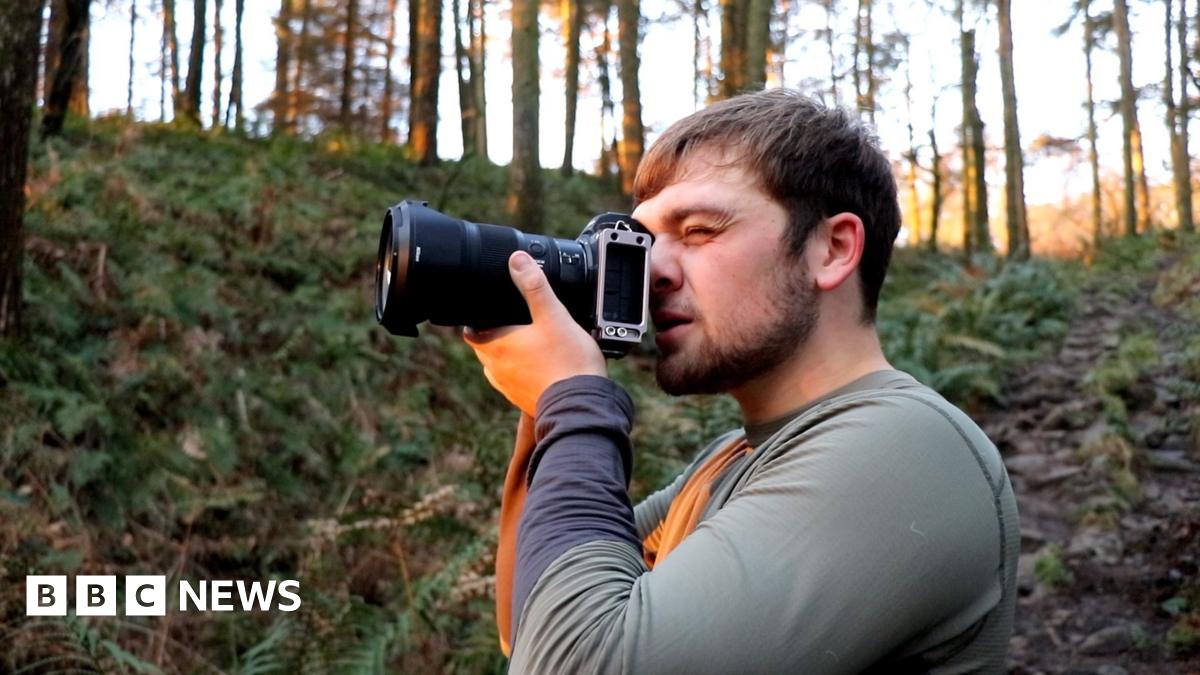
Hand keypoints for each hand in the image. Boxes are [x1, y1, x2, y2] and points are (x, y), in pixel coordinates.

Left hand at [462, 251, 606, 415]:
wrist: (582, 406)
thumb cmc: (568, 362)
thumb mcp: (554, 315)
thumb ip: (534, 286)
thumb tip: (517, 260)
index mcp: (497, 345)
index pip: (470, 330)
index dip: (476, 318)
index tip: (487, 308)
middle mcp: (496, 368)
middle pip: (484, 346)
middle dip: (493, 333)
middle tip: (512, 320)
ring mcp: (508, 387)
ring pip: (498, 366)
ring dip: (507, 354)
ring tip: (529, 342)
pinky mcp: (523, 400)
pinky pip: (515, 381)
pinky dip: (522, 371)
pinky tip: (541, 364)